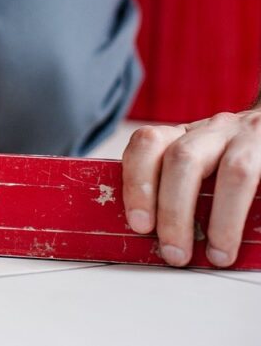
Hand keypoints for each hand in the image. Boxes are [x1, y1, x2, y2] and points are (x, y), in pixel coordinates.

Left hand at [122, 111, 260, 266]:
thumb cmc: (238, 160)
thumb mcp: (203, 169)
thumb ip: (179, 192)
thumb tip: (162, 240)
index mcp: (185, 136)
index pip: (147, 144)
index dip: (137, 183)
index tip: (139, 224)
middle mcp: (213, 131)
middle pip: (182, 158)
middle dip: (172, 209)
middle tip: (173, 251)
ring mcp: (248, 137)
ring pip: (233, 170)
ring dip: (222, 220)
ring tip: (217, 254)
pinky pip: (260, 178)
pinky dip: (248, 213)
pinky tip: (249, 237)